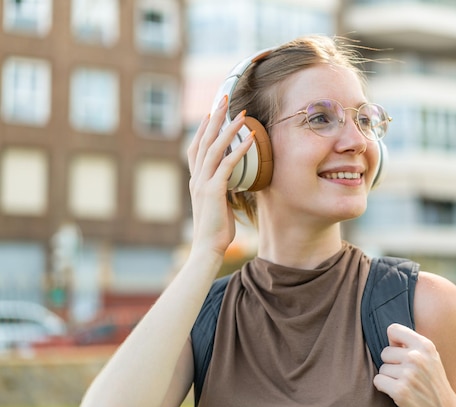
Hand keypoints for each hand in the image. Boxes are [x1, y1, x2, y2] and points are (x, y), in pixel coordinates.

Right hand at [186, 95, 253, 257]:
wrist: (207, 249)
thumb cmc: (215, 229)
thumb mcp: (217, 204)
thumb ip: (220, 188)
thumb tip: (230, 180)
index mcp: (195, 180)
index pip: (196, 147)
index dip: (203, 128)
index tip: (211, 112)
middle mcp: (196, 178)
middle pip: (203, 141)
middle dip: (214, 118)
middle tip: (224, 98)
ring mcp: (203, 184)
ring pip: (214, 149)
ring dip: (228, 129)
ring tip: (241, 113)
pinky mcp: (213, 191)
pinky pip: (228, 165)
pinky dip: (239, 150)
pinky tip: (250, 138)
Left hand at [373, 323, 455, 406]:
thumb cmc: (434, 383)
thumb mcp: (430, 358)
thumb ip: (412, 344)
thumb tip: (390, 335)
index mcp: (425, 346)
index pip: (393, 329)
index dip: (393, 342)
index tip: (399, 351)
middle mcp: (417, 357)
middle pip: (385, 352)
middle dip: (392, 364)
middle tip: (407, 375)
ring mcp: (408, 374)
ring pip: (382, 368)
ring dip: (390, 378)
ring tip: (406, 385)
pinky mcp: (400, 391)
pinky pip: (378, 381)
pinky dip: (384, 388)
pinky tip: (399, 392)